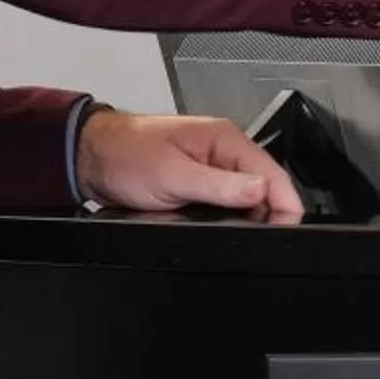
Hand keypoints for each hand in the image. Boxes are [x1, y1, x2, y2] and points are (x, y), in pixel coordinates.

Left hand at [77, 110, 302, 221]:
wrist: (92, 158)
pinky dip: (229, 217)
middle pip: (265, 187)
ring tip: (240, 234)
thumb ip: (219, 185)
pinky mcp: (201, 183)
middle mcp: (223, 151)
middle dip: (268, 214)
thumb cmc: (125, 154)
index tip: (287, 229)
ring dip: (247, 216)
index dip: (285, 204)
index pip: (273, 173)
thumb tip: (261, 191)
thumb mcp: (173, 175)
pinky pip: (227, 202)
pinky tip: (220, 227)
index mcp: (225, 139)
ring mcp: (213, 168)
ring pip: (247, 198)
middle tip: (260, 238)